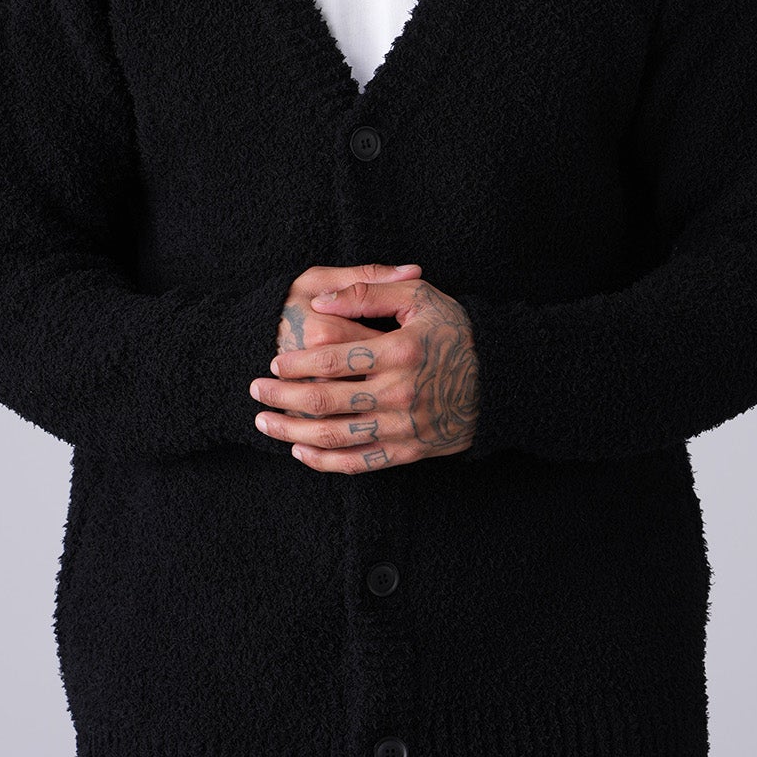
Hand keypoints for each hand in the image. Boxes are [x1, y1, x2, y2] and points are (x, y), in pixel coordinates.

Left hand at [250, 274, 479, 471]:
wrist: (501, 379)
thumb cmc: (456, 332)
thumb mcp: (420, 298)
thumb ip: (369, 293)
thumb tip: (318, 303)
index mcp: (400, 351)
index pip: (332, 359)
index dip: (296, 362)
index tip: (273, 361)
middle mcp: (400, 392)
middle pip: (325, 400)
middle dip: (281, 396)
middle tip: (255, 390)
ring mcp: (404, 426)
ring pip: (335, 436)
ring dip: (292, 432)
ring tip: (265, 423)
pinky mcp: (409, 451)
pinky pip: (359, 463)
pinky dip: (325, 462)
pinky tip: (301, 453)